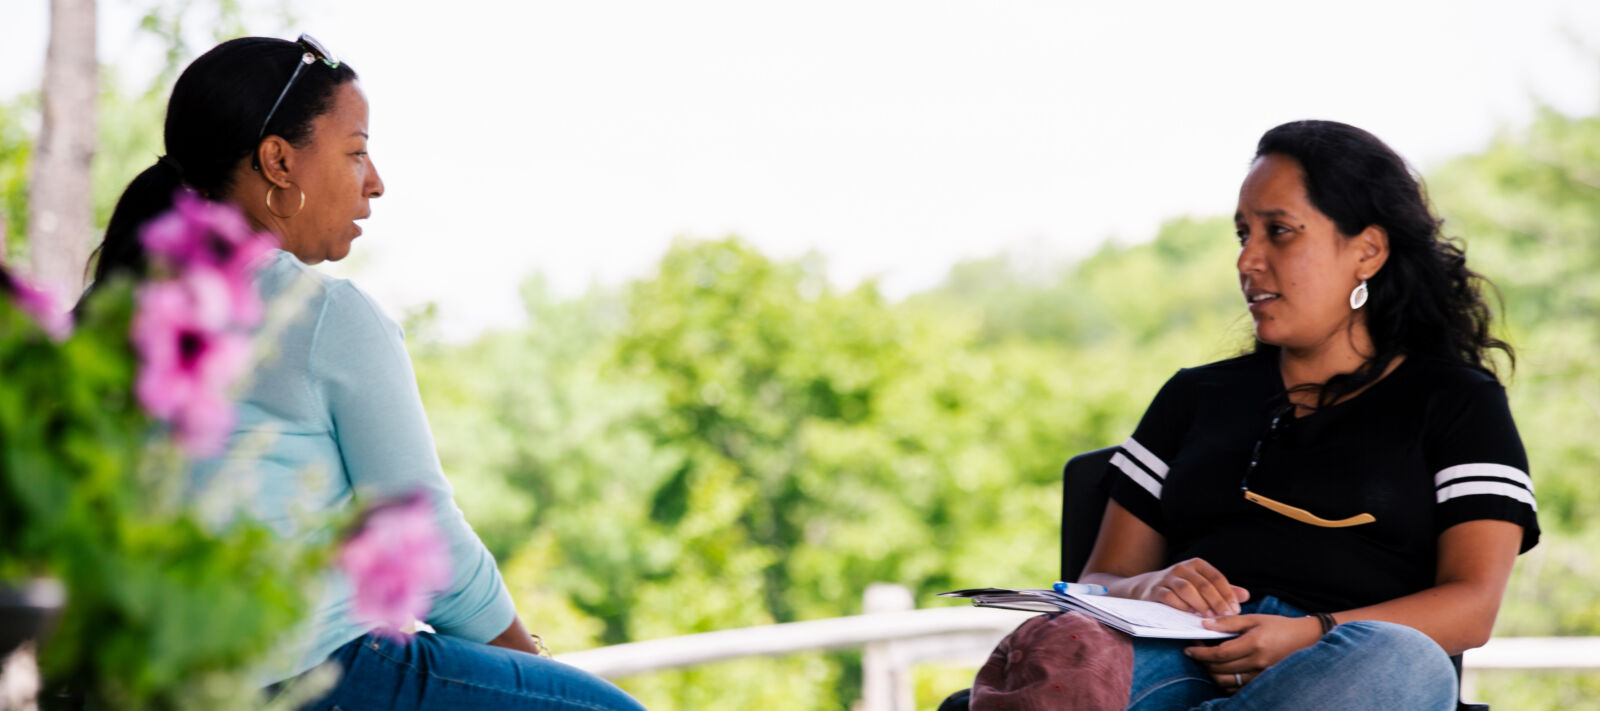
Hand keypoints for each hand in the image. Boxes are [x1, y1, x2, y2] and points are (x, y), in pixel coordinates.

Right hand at [1127, 557, 1248, 617]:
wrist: (1147, 588)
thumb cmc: (1181, 588)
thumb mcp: (1202, 586)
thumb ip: (1223, 591)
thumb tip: (1245, 596)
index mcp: (1197, 565)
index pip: (1216, 577)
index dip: (1228, 593)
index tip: (1235, 610)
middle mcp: (1182, 568)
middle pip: (1203, 584)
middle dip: (1217, 601)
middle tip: (1226, 615)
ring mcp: (1167, 578)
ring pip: (1186, 589)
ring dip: (1200, 604)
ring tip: (1210, 617)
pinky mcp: (1155, 590)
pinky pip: (1169, 597)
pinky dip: (1181, 606)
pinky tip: (1190, 615)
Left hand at [1184, 614, 1322, 691]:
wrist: (1307, 639)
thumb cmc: (1280, 626)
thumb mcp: (1255, 619)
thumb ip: (1229, 622)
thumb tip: (1204, 624)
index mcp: (1254, 644)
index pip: (1219, 654)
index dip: (1201, 653)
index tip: (1189, 649)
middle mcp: (1258, 663)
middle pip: (1220, 670)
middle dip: (1203, 662)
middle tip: (1196, 652)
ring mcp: (1261, 675)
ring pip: (1227, 682)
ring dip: (1212, 673)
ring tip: (1208, 661)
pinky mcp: (1263, 682)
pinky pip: (1238, 688)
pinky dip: (1225, 681)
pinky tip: (1222, 670)